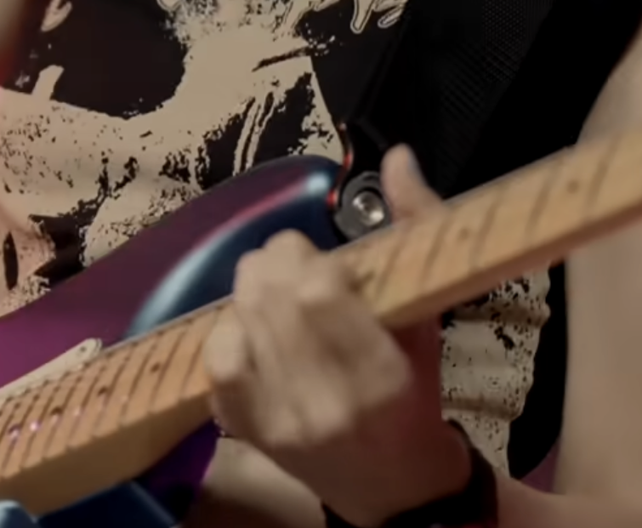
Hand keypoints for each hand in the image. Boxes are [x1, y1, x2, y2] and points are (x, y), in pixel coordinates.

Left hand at [203, 146, 473, 525]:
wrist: (393, 484)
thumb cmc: (417, 391)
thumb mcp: (429, 313)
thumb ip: (418, 228)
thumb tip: (396, 157)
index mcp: (377, 376)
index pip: (317, 290)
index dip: (310, 260)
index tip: (325, 262)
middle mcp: (319, 403)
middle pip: (266, 295)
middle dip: (278, 265)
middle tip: (300, 274)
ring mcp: (273, 421)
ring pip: (234, 318)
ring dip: (253, 295)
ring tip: (280, 302)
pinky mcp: (240, 429)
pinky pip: (212, 356)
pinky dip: (230, 331)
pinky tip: (257, 334)